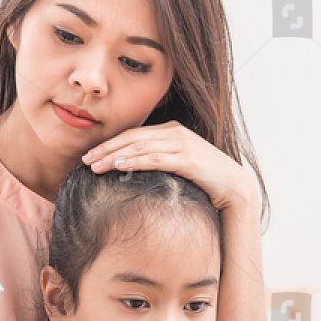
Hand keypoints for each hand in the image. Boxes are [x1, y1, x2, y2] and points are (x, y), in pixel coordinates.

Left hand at [81, 121, 255, 213]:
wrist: (236, 189)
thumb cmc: (207, 182)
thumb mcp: (180, 168)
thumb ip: (160, 163)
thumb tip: (135, 172)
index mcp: (172, 131)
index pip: (133, 134)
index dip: (110, 144)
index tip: (91, 155)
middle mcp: (175, 132)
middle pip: (132, 138)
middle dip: (105, 148)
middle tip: (83, 160)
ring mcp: (181, 143)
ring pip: (139, 146)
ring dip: (114, 156)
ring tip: (94, 166)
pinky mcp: (186, 158)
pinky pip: (154, 157)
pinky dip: (134, 160)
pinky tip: (119, 165)